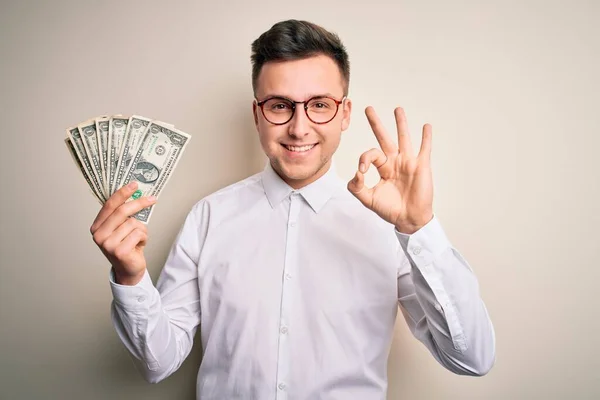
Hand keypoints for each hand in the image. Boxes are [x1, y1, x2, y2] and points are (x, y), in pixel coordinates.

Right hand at [90, 181, 156, 284]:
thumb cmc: (127, 246)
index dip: (122, 193)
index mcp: (97, 227)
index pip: (109, 205)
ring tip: (139, 238)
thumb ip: (123, 215)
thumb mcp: (122, 228)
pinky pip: (138, 233)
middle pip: (122, 211)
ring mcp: (107, 244)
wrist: (129, 269)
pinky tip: (139, 245)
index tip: (134, 184)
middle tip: (152, 199)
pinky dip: (144, 238)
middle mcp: (98, 235)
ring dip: (142, 229)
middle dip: (139, 203)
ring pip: (133, 223)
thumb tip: (136, 193)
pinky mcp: (118, 251)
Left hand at [348, 107, 433, 233]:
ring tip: (397, 109)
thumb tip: (356, 172)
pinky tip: (426, 126)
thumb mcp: (368, 199)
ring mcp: (408, 162)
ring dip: (400, 123)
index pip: (370, 155)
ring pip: (404, 138)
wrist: (408, 219)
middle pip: (384, 138)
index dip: (364, 159)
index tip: (362, 172)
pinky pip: (424, 148)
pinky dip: (426, 137)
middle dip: (376, 124)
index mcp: (383, 168)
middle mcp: (394, 162)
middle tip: (368, 108)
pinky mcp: (421, 166)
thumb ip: (357, 187)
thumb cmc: (390, 210)